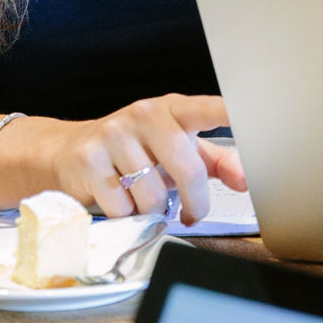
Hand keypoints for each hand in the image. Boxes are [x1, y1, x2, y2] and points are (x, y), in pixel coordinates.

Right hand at [20, 95, 246, 222]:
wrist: (70, 151)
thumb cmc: (136, 151)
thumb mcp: (178, 149)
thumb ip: (217, 163)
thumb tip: (246, 180)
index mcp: (173, 109)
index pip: (208, 108)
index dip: (231, 113)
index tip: (252, 117)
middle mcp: (144, 114)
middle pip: (187, 169)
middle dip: (196, 202)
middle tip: (193, 213)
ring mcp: (113, 134)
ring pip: (153, 195)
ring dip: (154, 210)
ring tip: (145, 198)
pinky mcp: (88, 158)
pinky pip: (122, 206)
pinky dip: (125, 214)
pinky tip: (119, 199)